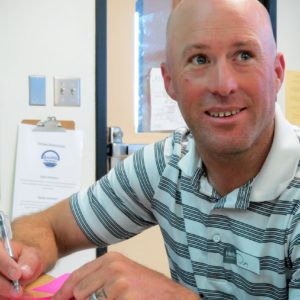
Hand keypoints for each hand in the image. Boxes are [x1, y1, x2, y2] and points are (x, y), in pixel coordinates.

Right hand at [0, 241, 43, 298]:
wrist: (22, 269)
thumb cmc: (25, 259)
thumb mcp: (32, 255)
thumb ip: (29, 261)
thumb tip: (25, 272)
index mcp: (0, 249)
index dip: (7, 266)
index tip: (18, 275)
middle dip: (5, 286)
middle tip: (19, 292)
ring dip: (6, 295)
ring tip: (23, 296)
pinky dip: (7, 299)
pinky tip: (20, 298)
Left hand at [54, 251, 199, 299]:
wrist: (172, 297)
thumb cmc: (147, 290)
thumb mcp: (121, 279)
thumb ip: (97, 281)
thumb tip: (70, 294)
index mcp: (110, 259)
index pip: (76, 276)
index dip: (63, 293)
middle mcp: (112, 266)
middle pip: (77, 292)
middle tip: (94, 299)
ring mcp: (117, 280)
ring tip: (121, 297)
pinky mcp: (123, 294)